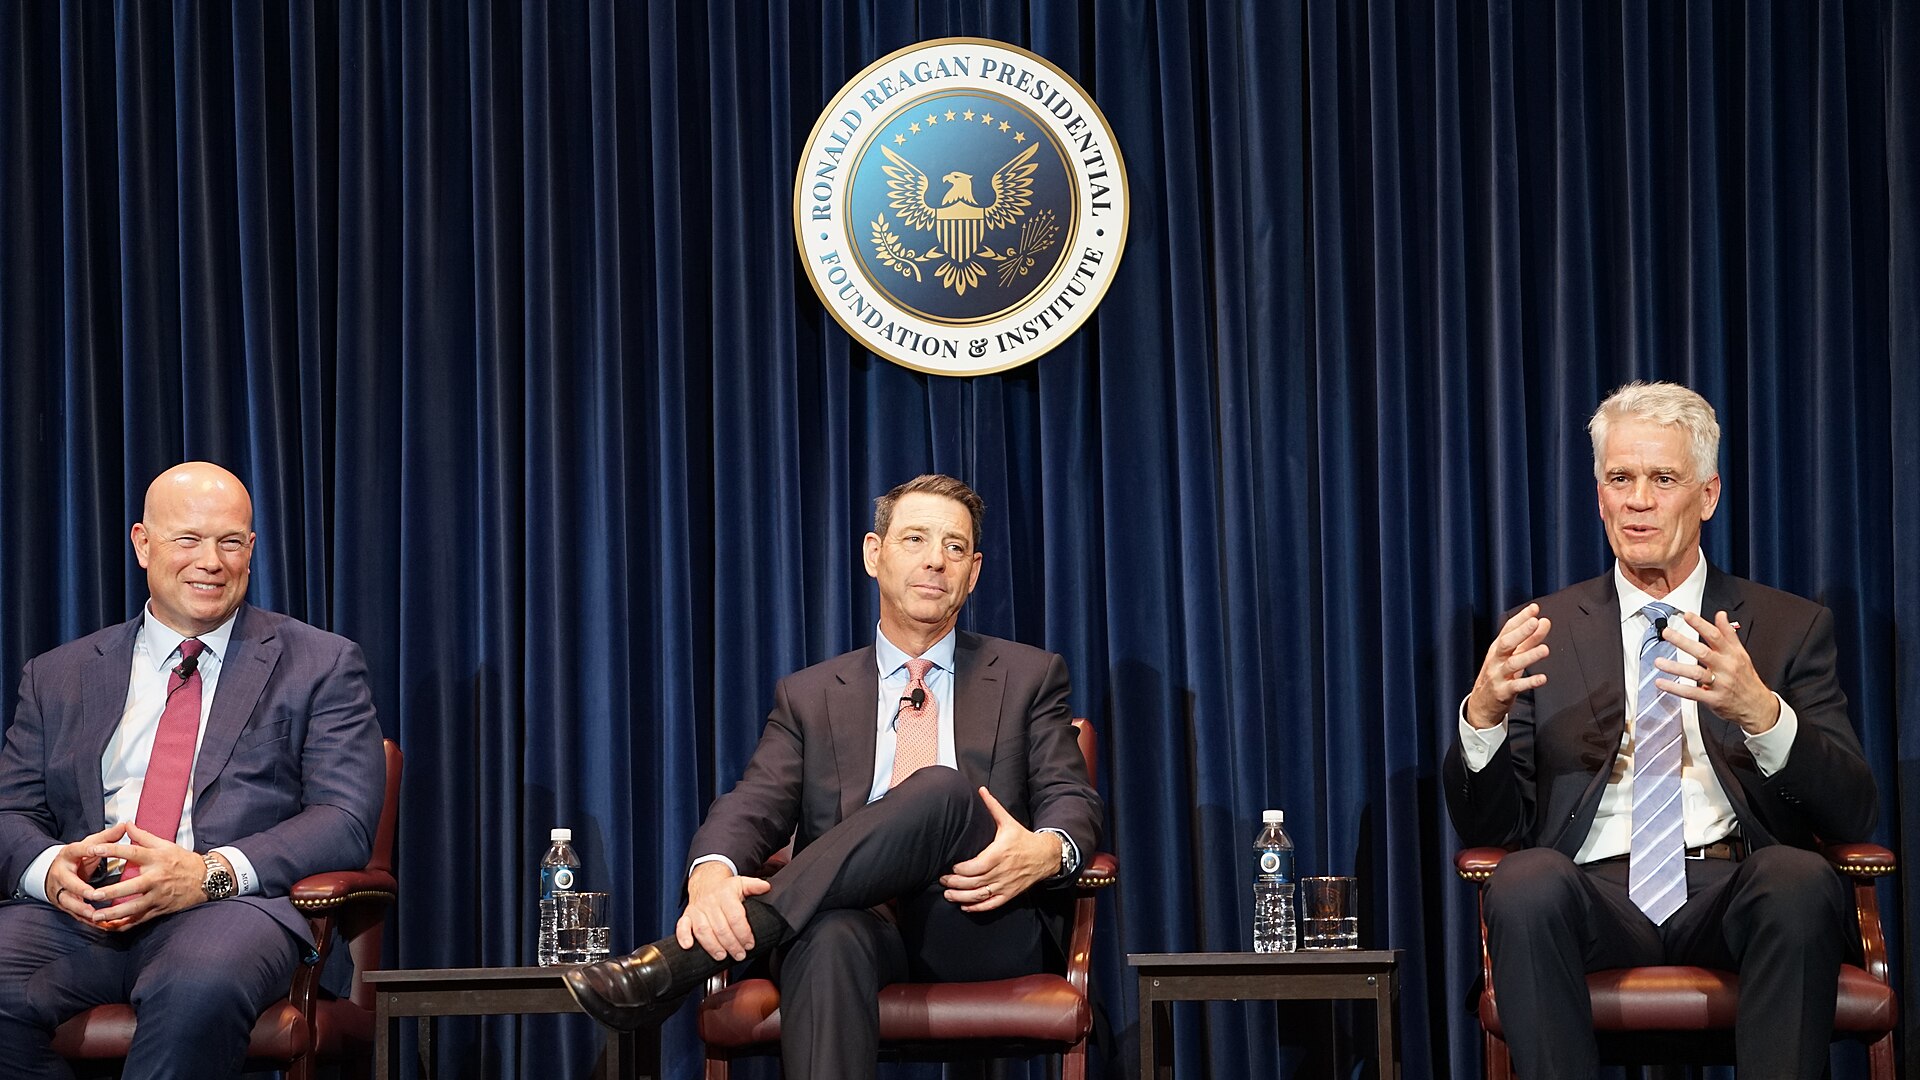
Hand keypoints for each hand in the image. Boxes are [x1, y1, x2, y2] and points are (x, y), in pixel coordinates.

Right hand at [43, 823, 130, 924]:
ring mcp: (60, 890)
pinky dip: (86, 920)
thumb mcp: (89, 844)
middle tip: (94, 894)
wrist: (54, 871)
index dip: (86, 850)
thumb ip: (106, 837)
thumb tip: (124, 826)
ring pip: (68, 902)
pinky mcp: (64, 903)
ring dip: (81, 909)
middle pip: (68, 883)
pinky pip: (74, 914)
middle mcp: (61, 873)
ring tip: (95, 915)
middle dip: (80, 889)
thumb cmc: (78, 856)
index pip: (77, 851)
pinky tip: (100, 924)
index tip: (94, 851)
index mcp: (69, 855)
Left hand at [79, 823, 210, 929]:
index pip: (131, 852)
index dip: (111, 850)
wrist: (206, 878)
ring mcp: (158, 895)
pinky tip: (110, 926)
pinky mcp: (160, 908)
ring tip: (96, 915)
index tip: (92, 849)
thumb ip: (143, 836)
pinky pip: (140, 919)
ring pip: (134, 907)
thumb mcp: (166, 845)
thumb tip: (126, 824)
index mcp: (156, 859)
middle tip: (92, 894)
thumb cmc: (183, 860)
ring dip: (114, 913)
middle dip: (111, 892)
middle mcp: (157, 878)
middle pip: (132, 886)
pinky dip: (125, 924)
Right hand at [675, 862, 771, 960]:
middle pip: (721, 928)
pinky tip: (688, 946)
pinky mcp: (687, 916)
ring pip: (703, 930)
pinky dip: (683, 936)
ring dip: (712, 946)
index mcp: (726, 895)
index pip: (736, 917)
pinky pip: (681, 926)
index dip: (743, 933)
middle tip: (739, 955)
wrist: (705, 882)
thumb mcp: (741, 883)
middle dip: (732, 945)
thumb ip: (754, 886)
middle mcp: (710, 903)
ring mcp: (697, 910)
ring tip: (722, 956)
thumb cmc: (725, 888)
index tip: (750, 944)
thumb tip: (766, 887)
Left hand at [937, 788, 1059, 912]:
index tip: (952, 867)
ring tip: (948, 895)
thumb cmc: (1022, 838)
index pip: (976, 866)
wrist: (1045, 855)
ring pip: (981, 895)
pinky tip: (965, 906)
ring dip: (962, 898)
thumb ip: (992, 807)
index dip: (962, 869)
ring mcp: (1006, 885)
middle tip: (943, 880)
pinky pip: (992, 904)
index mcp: (999, 853)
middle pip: (975, 882)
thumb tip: (980, 789)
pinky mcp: (1009, 894)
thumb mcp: (1008, 822)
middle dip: (956, 883)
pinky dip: (977, 908)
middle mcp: (1002, 871)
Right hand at [1464, 604, 1551, 728]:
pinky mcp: (1503, 692)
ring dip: (1529, 656)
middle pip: (1506, 643)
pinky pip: (1516, 686)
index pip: (1507, 629)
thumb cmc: (1498, 676)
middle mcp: (1496, 660)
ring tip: (1544, 649)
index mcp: (1497, 649)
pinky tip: (1542, 678)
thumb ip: (1529, 640)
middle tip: (1536, 622)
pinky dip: (1530, 682)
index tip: (1534, 608)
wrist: (1481, 704)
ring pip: (1512, 664)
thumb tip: (1543, 622)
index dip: (1521, 618)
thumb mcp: (1512, 656)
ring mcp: (1498, 675)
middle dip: (1521, 632)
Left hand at [1654, 610, 1780, 734]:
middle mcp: (1725, 668)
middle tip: (1667, 633)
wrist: (1758, 707)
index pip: (1716, 636)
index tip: (1687, 615)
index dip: (1701, 625)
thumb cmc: (1747, 679)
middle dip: (1683, 642)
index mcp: (1731, 655)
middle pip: (1702, 652)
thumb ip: (1729, 634)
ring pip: (1695, 673)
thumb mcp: (1741, 654)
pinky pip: (1692, 693)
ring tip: (1658, 661)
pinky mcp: (1713, 699)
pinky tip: (1662, 683)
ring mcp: (1719, 684)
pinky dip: (1675, 688)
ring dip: (1675, 667)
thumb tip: (1720, 615)